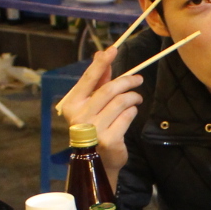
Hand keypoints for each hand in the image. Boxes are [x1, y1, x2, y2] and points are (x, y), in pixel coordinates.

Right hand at [55, 45, 144, 180]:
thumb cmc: (94, 127)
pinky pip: (128, 116)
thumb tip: (101, 55)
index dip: (101, 63)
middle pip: (109, 89)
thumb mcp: (91, 104)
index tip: (113, 50)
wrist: (97, 160)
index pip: (88, 79)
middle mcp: (80, 117)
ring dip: (133, 97)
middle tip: (138, 79)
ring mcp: (94, 130)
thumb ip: (97, 81)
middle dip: (127, 81)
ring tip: (137, 98)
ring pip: (121, 102)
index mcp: (72, 105)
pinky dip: (133, 111)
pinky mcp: (109, 139)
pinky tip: (132, 112)